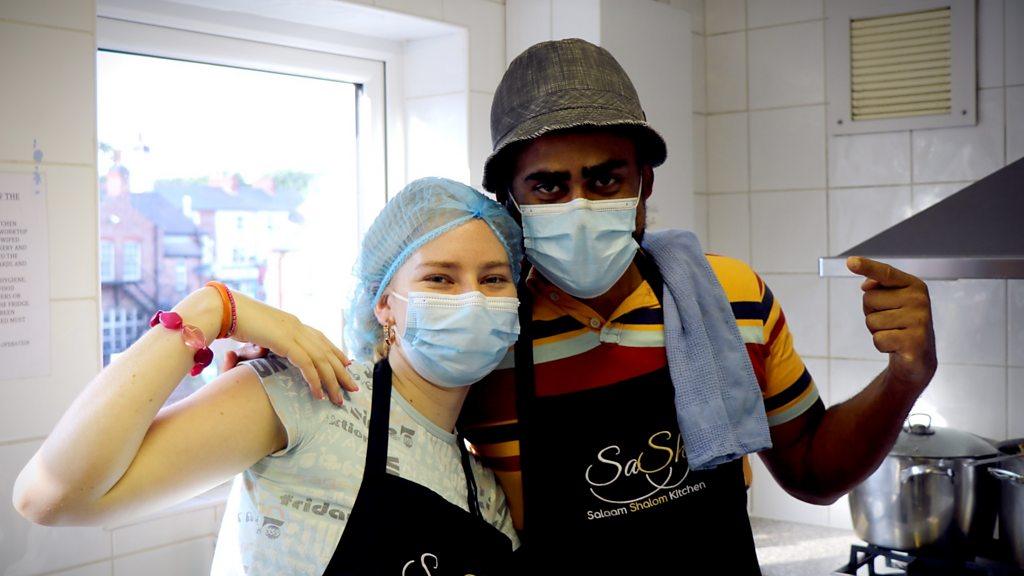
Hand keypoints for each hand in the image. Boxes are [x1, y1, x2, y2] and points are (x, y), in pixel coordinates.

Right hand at [229, 291, 357, 404]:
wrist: (222, 308)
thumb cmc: (233, 320)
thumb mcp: (256, 333)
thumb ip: (267, 342)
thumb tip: (264, 350)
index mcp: (292, 322)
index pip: (321, 338)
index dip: (336, 352)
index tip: (347, 365)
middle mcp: (297, 325)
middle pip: (327, 351)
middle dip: (342, 371)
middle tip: (353, 388)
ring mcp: (292, 331)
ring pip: (321, 360)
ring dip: (332, 381)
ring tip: (338, 398)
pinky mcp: (285, 340)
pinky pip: (306, 363)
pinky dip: (314, 379)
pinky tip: (319, 393)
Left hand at [847, 257, 936, 389]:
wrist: (918, 356)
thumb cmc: (900, 324)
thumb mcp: (891, 301)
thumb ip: (878, 287)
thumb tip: (867, 285)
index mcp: (914, 285)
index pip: (886, 273)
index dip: (867, 266)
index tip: (850, 262)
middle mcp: (919, 300)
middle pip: (869, 298)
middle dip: (872, 312)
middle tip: (890, 321)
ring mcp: (919, 321)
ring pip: (871, 321)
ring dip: (876, 330)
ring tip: (894, 333)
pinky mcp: (914, 342)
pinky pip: (878, 339)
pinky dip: (881, 345)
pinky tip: (896, 346)